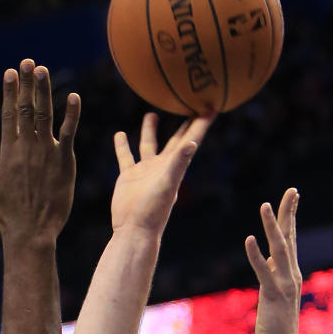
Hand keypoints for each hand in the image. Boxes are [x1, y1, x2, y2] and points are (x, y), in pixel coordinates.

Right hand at [0, 59, 79, 244]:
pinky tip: (74, 97)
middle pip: (26, 108)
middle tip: (28, 62)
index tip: (11, 72)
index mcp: (8, 152)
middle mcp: (27, 148)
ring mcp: (47, 153)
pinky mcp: (64, 161)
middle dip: (27, 84)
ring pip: (45, 115)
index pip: (9, 114)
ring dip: (44, 91)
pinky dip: (71, 114)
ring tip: (43, 70)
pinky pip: (69, 133)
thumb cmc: (6, 214)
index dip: (10, 91)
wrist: (31, 233)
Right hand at [111, 113, 211, 235]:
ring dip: (150, 130)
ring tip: (152, 113)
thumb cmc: (153, 210)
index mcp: (175, 165)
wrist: (134, 229)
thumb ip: (178, 163)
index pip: (192, 139)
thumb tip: (191, 143)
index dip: (202, 123)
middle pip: (176, 139)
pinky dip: (123, 146)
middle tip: (190, 104)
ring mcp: (145, 171)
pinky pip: (126, 156)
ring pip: (149, 144)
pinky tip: (120, 134)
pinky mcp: (129, 176)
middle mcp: (162, 166)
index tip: (212, 106)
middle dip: (184, 123)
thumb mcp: (168, 183)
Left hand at [245, 189, 302, 333]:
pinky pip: (263, 271)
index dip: (290, 217)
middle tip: (292, 190)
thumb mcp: (275, 294)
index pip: (290, 239)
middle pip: (289, 237)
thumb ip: (274, 276)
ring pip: (278, 249)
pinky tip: (249, 239)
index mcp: (291, 273)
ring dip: (271, 226)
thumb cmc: (276, 324)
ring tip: (265, 205)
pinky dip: (255, 254)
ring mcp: (285, 283)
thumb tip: (269, 261)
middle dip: (289, 212)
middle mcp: (291, 274)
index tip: (292, 196)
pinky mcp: (273, 294)